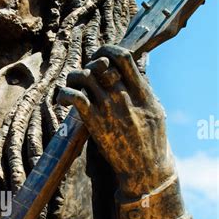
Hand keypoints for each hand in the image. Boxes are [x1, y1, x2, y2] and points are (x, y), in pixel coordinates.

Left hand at [58, 45, 174, 197]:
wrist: (146, 168)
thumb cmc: (152, 140)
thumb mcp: (156, 109)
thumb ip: (143, 88)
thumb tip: (135, 67)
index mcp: (141, 90)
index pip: (123, 56)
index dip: (107, 50)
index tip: (101, 56)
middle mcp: (124, 95)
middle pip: (100, 64)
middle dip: (90, 64)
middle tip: (87, 74)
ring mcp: (109, 108)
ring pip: (84, 77)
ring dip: (74, 77)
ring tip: (72, 85)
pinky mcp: (95, 122)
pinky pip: (75, 98)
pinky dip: (64, 93)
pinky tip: (62, 100)